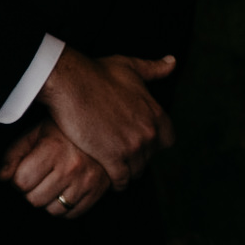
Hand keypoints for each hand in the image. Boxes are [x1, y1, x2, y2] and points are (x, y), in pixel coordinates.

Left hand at [0, 121, 113, 217]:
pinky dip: (65, 208)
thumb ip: (13, 154)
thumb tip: (2, 178)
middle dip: (31, 191)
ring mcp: (87, 181)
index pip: (21, 182)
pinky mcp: (98, 191)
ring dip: (48, 201)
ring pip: (53, 210)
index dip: (18, 179)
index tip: (25, 172)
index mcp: (53, 149)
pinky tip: (65, 192)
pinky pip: (73, 214)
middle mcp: (72, 167)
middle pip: (34, 199)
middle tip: (39, 179)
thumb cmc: (65, 131)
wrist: (104, 128)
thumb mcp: (35, 133)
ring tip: (52, 185)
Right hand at [40, 47, 177, 187]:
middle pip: (151, 156)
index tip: (142, 142)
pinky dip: (118, 182)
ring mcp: (132, 147)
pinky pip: (122, 179)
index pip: (168, 140)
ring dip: (129, 171)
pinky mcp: (112, 158)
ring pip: (137, 170)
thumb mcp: (132, 67)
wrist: (72, 84)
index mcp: (156, 114)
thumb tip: (172, 62)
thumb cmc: (99, 73)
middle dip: (140, 156)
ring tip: (119, 170)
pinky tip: (113, 182)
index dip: (155, 142)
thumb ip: (154, 69)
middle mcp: (149, 133)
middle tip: (126, 156)